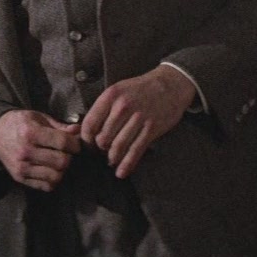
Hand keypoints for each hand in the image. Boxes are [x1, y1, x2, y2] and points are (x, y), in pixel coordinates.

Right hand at [0, 109, 80, 191]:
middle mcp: (25, 152)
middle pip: (62, 162)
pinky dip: (53, 180)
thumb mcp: (39, 117)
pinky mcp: (20, 178)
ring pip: (56, 176)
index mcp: (31, 132)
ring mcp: (22, 167)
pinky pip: (46, 186)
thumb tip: (79, 130)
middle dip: (69, 157)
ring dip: (62, 170)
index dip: (75, 144)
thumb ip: (60, 126)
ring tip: (58, 161)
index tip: (75, 143)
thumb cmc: (21, 123)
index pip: (63, 142)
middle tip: (66, 152)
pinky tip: (50, 170)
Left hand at [80, 64, 194, 178]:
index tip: (88, 144)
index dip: (86, 138)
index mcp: (111, 95)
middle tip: (101, 153)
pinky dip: (127, 164)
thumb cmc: (141, 89)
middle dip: (100, 149)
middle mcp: (123, 106)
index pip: (90, 123)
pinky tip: (121, 172)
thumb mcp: (118, 90)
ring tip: (111, 160)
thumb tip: (87, 129)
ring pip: (118, 146)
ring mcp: (139, 117)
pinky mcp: (151, 128)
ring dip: (113, 158)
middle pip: (103, 138)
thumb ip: (104, 108)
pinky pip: (135, 150)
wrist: (170, 85)